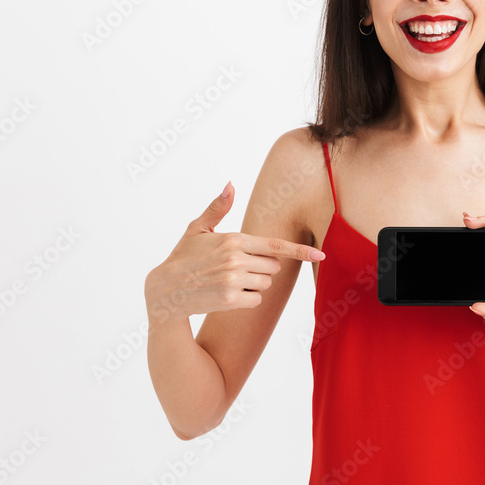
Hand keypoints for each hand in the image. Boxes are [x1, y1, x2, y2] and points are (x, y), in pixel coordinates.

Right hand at [144, 181, 323, 324]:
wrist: (165, 291)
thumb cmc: (183, 257)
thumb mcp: (197, 229)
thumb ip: (218, 208)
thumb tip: (231, 184)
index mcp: (233, 239)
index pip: (275, 246)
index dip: (300, 251)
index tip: (320, 255)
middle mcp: (236, 259)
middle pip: (274, 266)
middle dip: (262, 266)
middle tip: (237, 266)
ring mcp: (233, 281)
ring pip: (266, 283)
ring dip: (254, 282)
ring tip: (229, 279)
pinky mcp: (230, 300)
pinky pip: (257, 300)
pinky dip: (247, 298)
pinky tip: (227, 293)